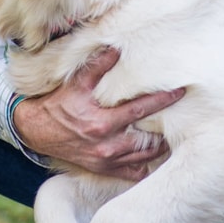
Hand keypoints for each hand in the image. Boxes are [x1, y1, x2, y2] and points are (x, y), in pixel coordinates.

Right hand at [12, 47, 184, 180]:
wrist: (38, 131)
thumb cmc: (59, 104)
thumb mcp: (77, 82)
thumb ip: (98, 66)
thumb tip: (117, 48)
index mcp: (102, 122)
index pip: (140, 110)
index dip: (161, 100)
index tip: (179, 92)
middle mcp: (107, 145)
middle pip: (148, 141)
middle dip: (167, 129)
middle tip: (185, 119)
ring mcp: (106, 160)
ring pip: (144, 159)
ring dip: (160, 148)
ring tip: (176, 135)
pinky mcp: (104, 169)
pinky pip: (133, 174)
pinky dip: (147, 166)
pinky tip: (157, 156)